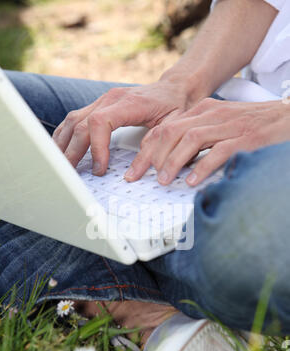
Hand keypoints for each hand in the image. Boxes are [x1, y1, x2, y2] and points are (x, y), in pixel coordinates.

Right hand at [52, 79, 192, 174]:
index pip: (100, 122)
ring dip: (64, 144)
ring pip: (72, 120)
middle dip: (74, 152)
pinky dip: (66, 135)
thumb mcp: (173, 126)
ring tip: (61, 166)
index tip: (100, 169)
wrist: (175, 88)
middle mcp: (110, 99)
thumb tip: (135, 170)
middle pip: (81, 124)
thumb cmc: (175, 106)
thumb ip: (156, 145)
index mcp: (129, 103)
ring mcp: (102, 101)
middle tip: (71, 174)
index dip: (96, 147)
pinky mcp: (98, 106)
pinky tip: (63, 149)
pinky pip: (75, 119)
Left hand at [124, 98, 289, 185]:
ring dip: (172, 162)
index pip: (164, 128)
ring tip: (163, 180)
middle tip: (138, 177)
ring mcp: (229, 126)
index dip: (145, 149)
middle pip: (170, 132)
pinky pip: (219, 151)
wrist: (286, 117)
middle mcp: (212, 115)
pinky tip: (191, 180)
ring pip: (190, 140)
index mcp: (202, 111)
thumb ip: (197, 138)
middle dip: (150, 157)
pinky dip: (202, 167)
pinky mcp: (246, 138)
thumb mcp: (218, 126)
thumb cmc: (252, 126)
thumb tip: (172, 161)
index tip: (134, 169)